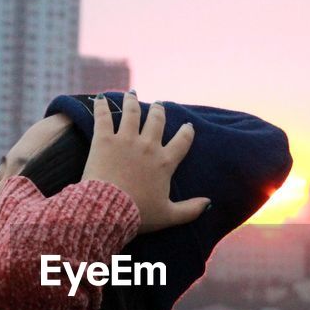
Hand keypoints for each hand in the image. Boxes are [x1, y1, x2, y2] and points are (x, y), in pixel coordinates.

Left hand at [81, 92, 209, 234]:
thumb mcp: (168, 215)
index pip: (181, 141)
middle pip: (156, 121)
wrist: (109, 210)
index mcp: (165, 162)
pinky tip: (101, 98)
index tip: (188, 125)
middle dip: (159, 111)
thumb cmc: (139, 214)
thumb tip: (208, 203)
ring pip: (132, 113)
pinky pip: (103, 117)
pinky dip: (101, 105)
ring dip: (132, 102)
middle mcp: (148, 146)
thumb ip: (190, 210)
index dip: (186, 132)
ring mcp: (125, 140)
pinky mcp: (104, 140)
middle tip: (158, 105)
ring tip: (132, 94)